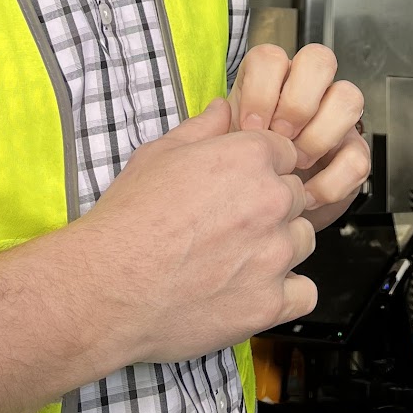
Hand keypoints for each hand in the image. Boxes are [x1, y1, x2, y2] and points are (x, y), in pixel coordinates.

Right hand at [80, 98, 317, 364]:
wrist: (108, 286)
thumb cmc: (128, 219)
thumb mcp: (157, 155)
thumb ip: (202, 129)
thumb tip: (223, 109)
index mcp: (250, 158)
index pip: (285, 154)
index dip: (262, 169)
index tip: (238, 187)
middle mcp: (272, 202)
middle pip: (296, 197)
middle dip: (270, 207)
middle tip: (230, 226)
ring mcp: (275, 255)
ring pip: (303, 242)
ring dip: (279, 248)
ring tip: (235, 260)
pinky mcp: (270, 304)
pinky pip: (304, 293)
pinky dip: (284, 294)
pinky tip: (252, 292)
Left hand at [230, 44, 371, 225]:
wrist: (261, 210)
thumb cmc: (239, 171)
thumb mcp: (218, 149)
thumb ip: (211, 129)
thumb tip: (219, 110)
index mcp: (269, 80)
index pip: (272, 56)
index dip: (261, 90)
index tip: (249, 127)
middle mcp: (307, 89)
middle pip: (319, 59)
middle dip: (298, 102)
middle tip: (280, 137)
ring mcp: (335, 118)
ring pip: (349, 96)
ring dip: (319, 136)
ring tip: (296, 165)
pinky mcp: (352, 152)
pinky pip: (358, 155)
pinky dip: (331, 181)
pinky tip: (308, 195)